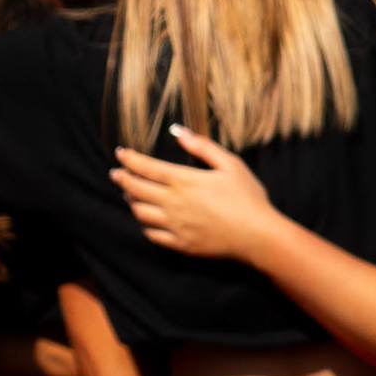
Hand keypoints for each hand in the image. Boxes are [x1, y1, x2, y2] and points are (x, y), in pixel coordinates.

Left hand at [113, 126, 275, 258]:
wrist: (258, 236)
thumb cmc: (248, 197)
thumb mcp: (230, 164)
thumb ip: (202, 147)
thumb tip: (177, 130)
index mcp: (184, 181)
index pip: (146, 167)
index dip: (129, 160)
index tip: (120, 153)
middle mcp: (173, 203)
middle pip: (136, 189)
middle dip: (123, 179)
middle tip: (116, 173)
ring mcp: (174, 225)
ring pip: (139, 212)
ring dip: (131, 200)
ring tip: (129, 193)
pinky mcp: (178, 244)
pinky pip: (151, 234)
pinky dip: (143, 224)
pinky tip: (145, 219)